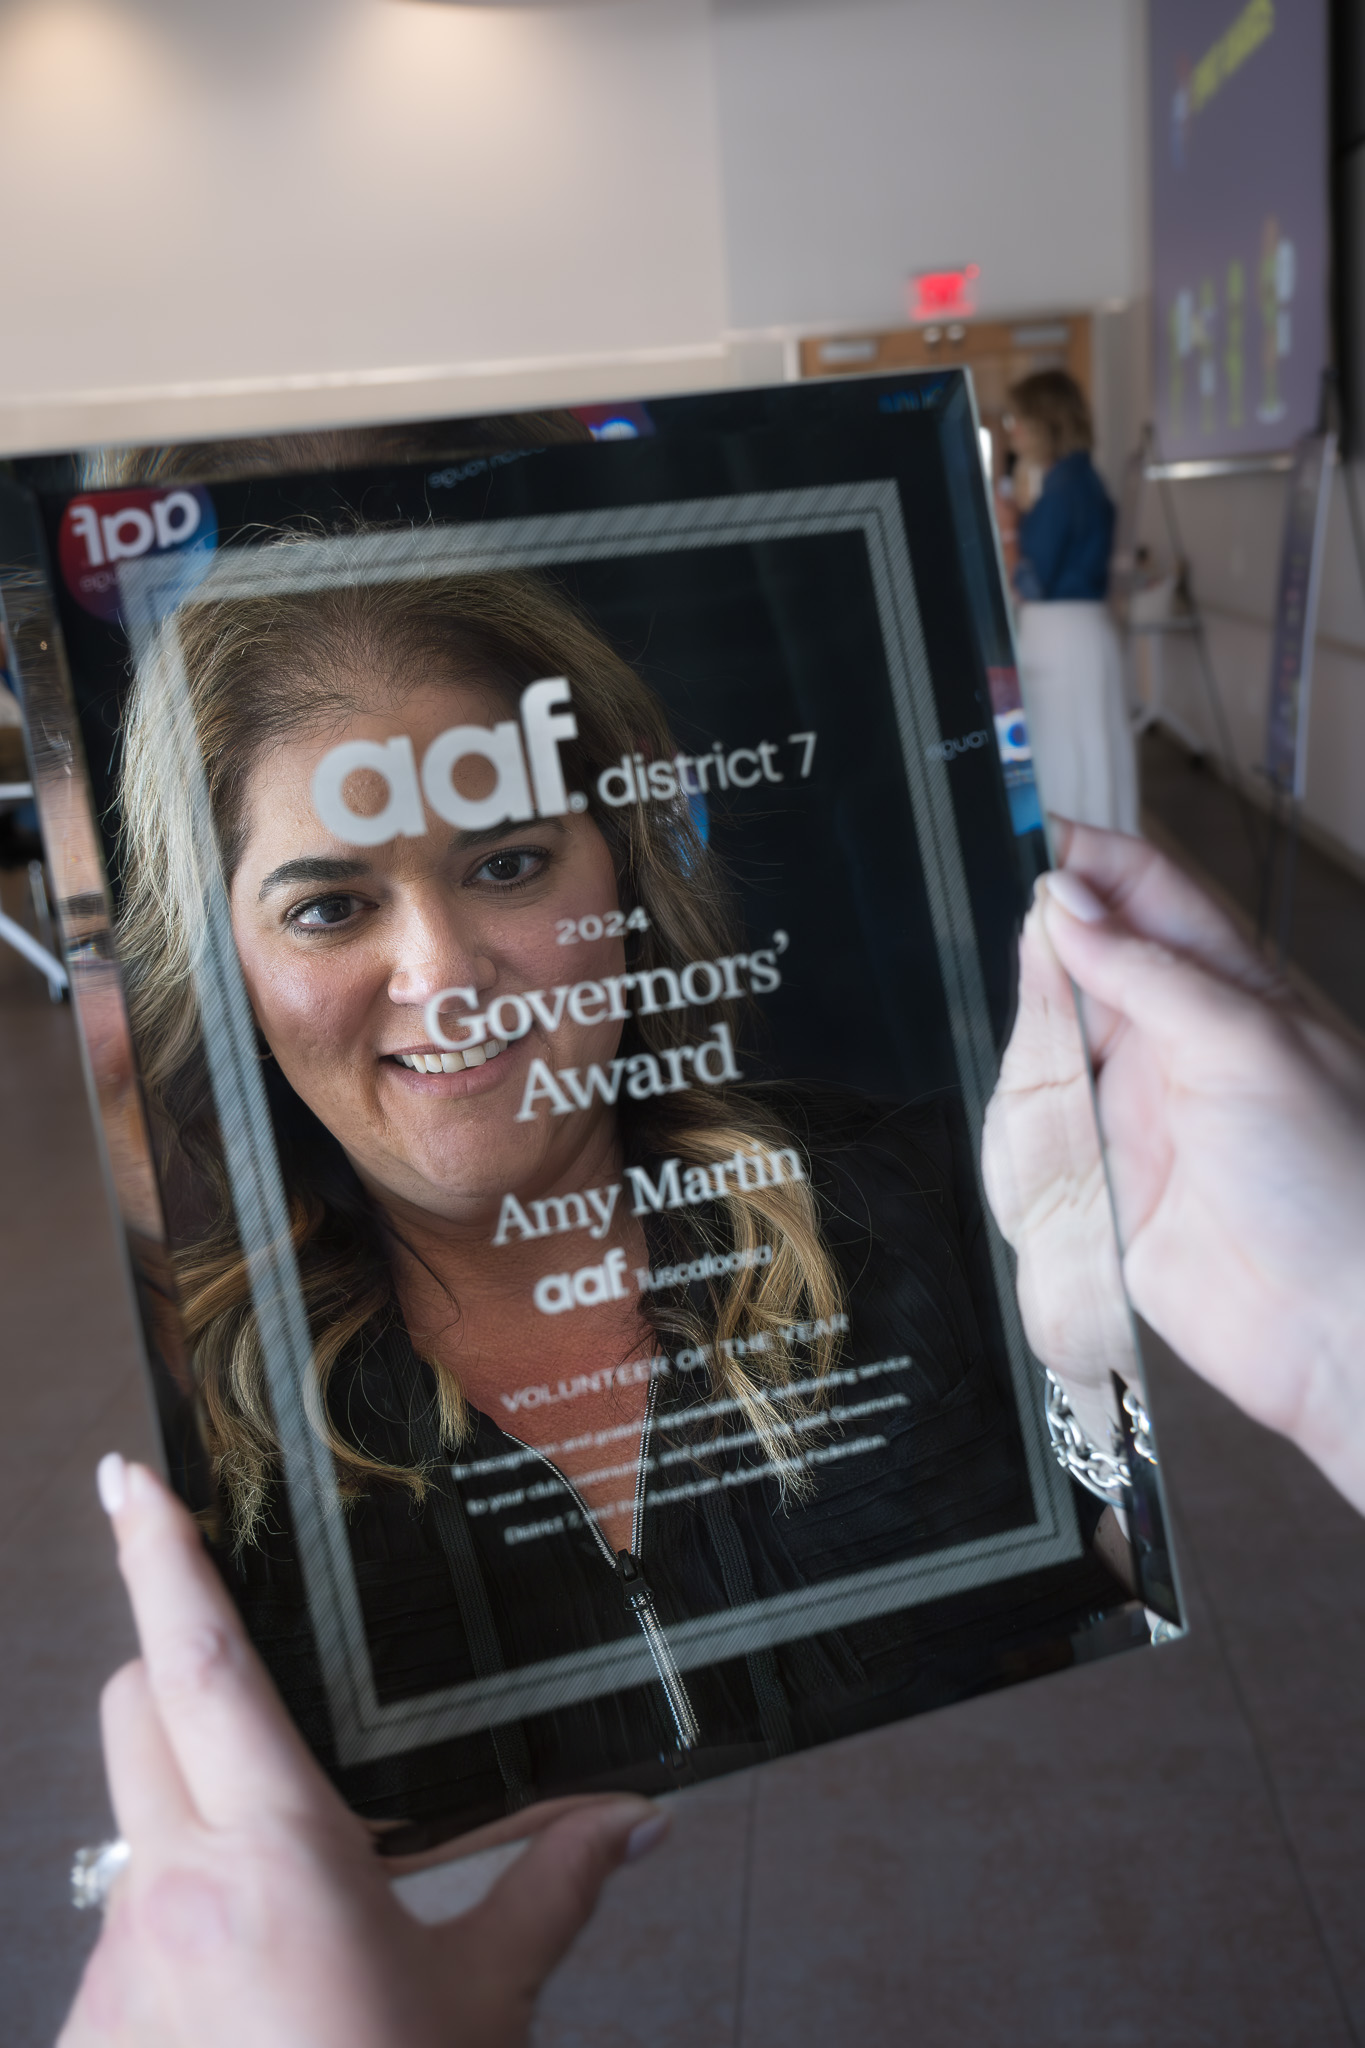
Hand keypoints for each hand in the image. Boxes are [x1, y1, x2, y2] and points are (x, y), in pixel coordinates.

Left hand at [60, 1457, 666, 2047]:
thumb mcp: (486, 2005)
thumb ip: (552, 1887)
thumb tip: (638, 1818)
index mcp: (275, 1859)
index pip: (198, 1666)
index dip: (160, 1558)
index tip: (131, 1476)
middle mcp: (170, 1895)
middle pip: (133, 1707)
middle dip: (169, 1660)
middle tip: (243, 1672)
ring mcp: (114, 1970)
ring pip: (131, 1822)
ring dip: (190, 1813)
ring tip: (284, 1894)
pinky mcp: (89, 2034)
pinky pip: (124, 1925)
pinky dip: (179, 1919)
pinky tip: (251, 1991)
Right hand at [985, 822, 1364, 1509]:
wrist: (1338, 1330)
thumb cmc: (1338, 1186)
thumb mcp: (1247, 1045)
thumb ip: (1148, 972)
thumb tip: (1064, 907)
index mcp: (1226, 987)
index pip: (1139, 890)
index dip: (1080, 860)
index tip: (1019, 838)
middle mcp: (1171, 1044)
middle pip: (1066, 973)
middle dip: (1038, 981)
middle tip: (1042, 1002)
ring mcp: (1131, 1117)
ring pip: (1033, 1061)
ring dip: (1030, 1081)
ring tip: (1066, 1113)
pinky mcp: (1099, 1190)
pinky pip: (1027, 1153)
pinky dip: (1023, 1159)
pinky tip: (1055, 1173)